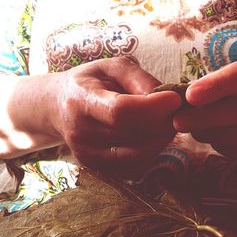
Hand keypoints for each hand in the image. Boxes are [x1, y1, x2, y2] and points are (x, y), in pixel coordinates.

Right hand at [52, 56, 180, 171]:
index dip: (152, 107)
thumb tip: (167, 98)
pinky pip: (135, 167)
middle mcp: (80, 133)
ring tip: (169, 122)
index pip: (119, 111)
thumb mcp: (111, 67)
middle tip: (178, 109)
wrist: (58, 106)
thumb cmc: (91, 81)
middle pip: (133, 135)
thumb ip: (138, 78)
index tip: (175, 98)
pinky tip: (155, 136)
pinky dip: (152, 153)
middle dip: (164, 122)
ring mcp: (88, 155)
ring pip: (138, 155)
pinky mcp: (97, 169)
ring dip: (162, 139)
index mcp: (81, 101)